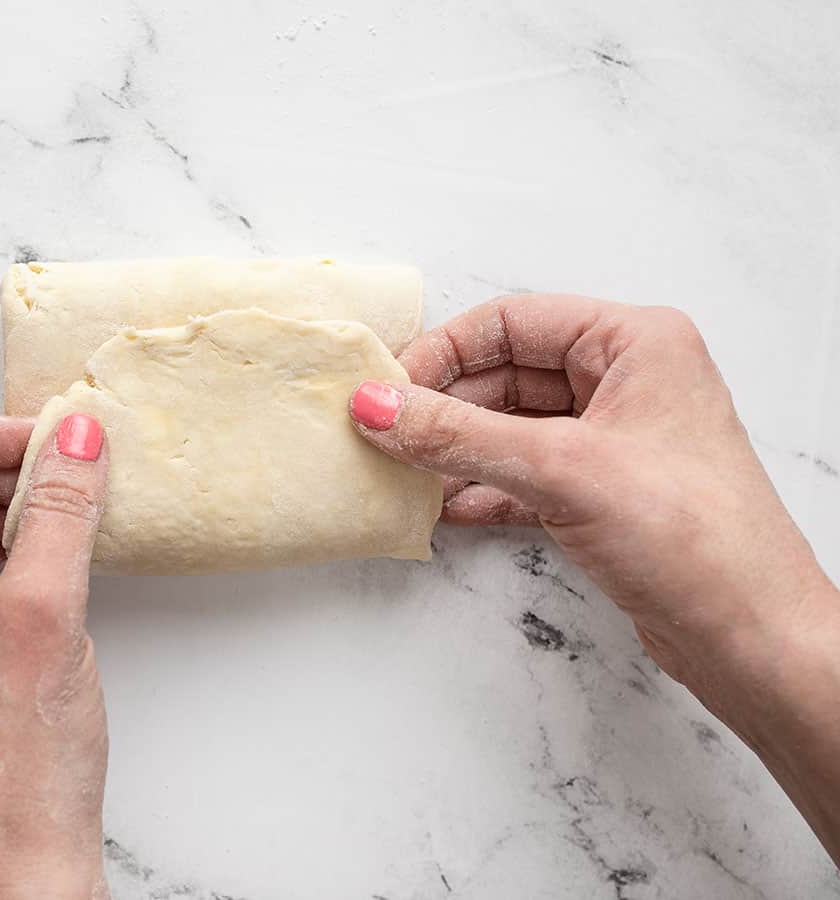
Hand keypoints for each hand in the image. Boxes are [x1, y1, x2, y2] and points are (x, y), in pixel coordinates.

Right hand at [349, 295, 839, 861]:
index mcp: (635, 342)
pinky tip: (444, 508)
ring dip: (457, 452)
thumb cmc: (693, 538)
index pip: (513, 322)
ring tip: (403, 475)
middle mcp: (627, 380)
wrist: (750, 638)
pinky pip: (523, 472)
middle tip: (385, 434)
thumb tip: (377, 405)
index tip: (389, 389)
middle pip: (507, 374)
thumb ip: (458, 435)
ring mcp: (614, 438)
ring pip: (511, 427)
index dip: (445, 351)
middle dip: (445, 408)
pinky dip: (482, 488)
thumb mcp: (561, 470)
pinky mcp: (602, 491)